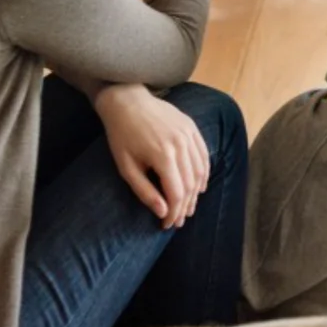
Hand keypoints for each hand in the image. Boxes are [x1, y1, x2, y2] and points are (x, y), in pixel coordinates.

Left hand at [94, 84, 209, 229]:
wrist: (127, 101)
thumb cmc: (122, 136)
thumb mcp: (126, 167)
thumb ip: (144, 191)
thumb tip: (162, 211)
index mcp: (163, 155)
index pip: (176, 193)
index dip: (174, 212)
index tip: (166, 225)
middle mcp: (181, 145)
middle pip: (191, 185)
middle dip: (185, 206)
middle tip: (178, 221)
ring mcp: (189, 135)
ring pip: (200, 171)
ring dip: (196, 193)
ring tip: (188, 207)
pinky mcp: (192, 128)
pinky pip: (204, 155)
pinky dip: (204, 173)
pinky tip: (199, 185)